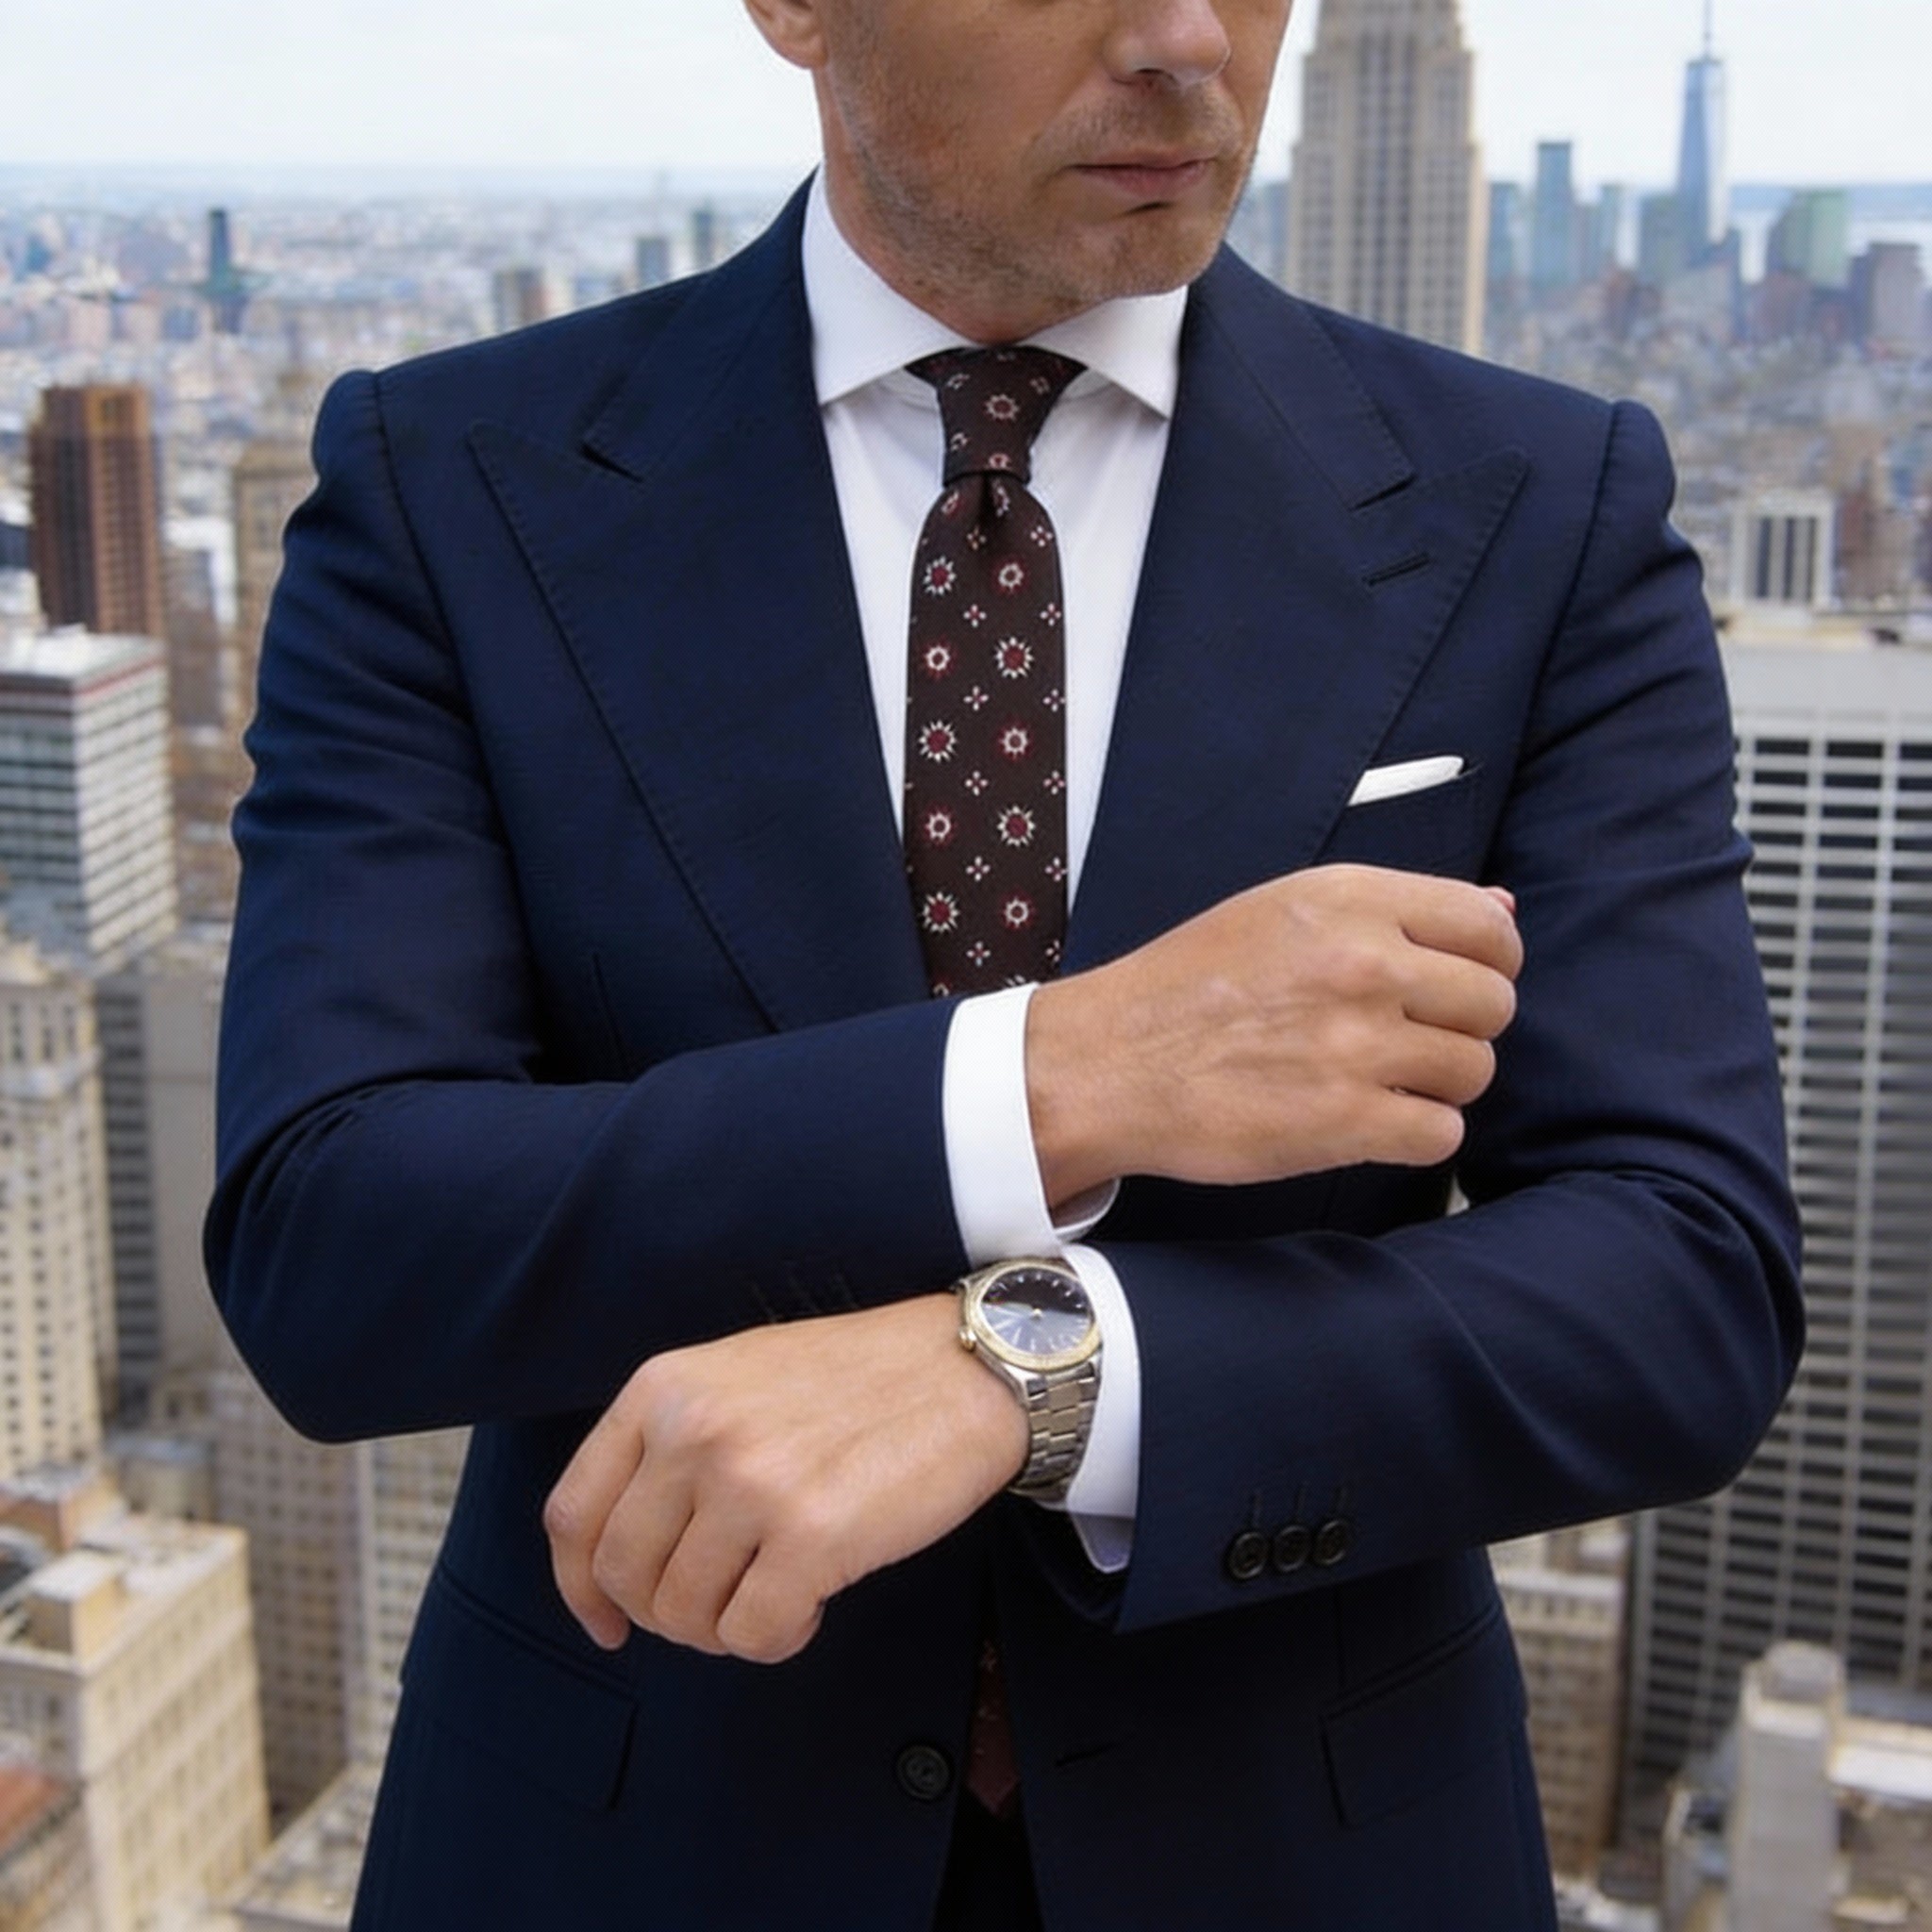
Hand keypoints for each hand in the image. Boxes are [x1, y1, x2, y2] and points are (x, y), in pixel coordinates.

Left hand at [542, 1294, 1027, 1662]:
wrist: (965, 1367)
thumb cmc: (858, 1378)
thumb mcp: (737, 1377)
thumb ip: (672, 1443)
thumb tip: (624, 1554)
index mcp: (664, 1389)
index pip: (573, 1513)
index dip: (579, 1587)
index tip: (607, 1622)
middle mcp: (693, 1432)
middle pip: (623, 1576)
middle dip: (665, 1615)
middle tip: (720, 1605)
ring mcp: (750, 1483)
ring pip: (683, 1616)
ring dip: (725, 1628)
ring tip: (776, 1593)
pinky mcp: (811, 1535)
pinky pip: (752, 1636)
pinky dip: (777, 1640)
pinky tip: (811, 1605)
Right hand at [1026, 864, 1521, 1203]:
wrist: (1108, 1064)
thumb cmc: (1188, 987)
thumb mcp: (1282, 912)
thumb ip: (1392, 910)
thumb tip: (1504, 909)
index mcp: (1348, 900)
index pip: (1490, 926)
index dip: (1489, 962)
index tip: (1456, 985)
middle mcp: (1362, 962)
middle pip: (1493, 1003)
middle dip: (1461, 1028)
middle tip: (1407, 1041)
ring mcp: (1357, 1043)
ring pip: (1474, 1071)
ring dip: (1438, 1085)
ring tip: (1378, 1082)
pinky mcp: (1345, 1121)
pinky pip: (1442, 1134)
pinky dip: (1414, 1136)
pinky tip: (1367, 1122)